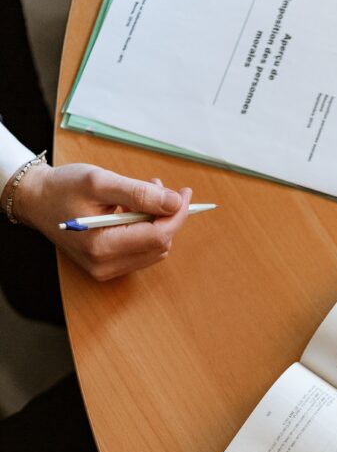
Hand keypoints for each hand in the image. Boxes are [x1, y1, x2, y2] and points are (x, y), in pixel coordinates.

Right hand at [12, 162, 190, 279]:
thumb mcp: (100, 182)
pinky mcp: (108, 266)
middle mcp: (105, 265)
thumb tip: (174, 202)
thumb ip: (139, 194)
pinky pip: (142, 251)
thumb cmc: (63, 188)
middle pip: (160, 244)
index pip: (158, 236)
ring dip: (157, 221)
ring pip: (155, 249)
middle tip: (157, 186)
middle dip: (166, 215)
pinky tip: (134, 210)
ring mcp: (106, 269)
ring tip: (142, 195)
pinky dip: (146, 229)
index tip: (183, 193)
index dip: (177, 214)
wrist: (37, 201)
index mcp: (102, 246)